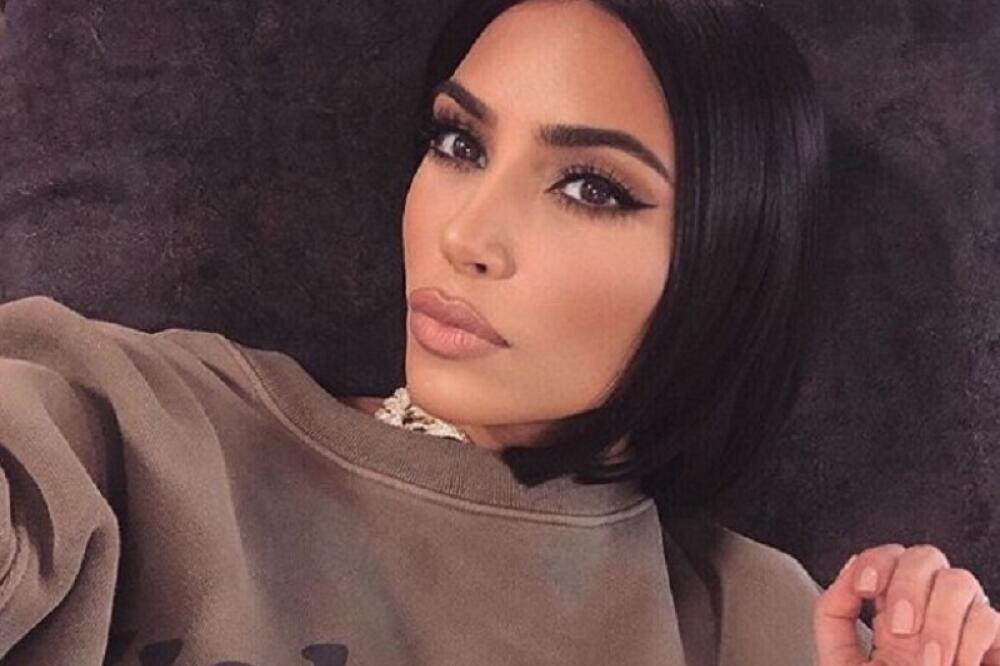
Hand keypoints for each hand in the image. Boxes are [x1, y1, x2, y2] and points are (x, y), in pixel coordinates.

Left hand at [814, 543, 999, 664]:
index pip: (885, 559)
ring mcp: (964, 631)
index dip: (874, 560)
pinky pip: (990, 618)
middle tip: (900, 630)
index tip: (862, 588)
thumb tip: (847, 576)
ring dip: (941, 619)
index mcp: (885, 617)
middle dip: (907, 585)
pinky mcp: (994, 650)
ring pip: (960, 581)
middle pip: (924, 556)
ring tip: (932, 663)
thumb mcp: (845, 664)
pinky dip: (970, 640)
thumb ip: (836, 619)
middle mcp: (927, 616)